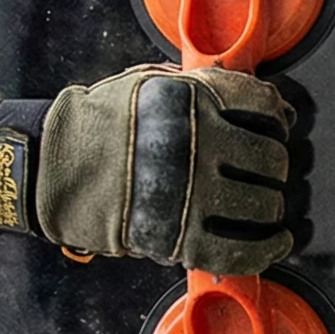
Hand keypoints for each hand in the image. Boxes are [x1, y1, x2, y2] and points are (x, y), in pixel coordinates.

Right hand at [0, 63, 293, 270]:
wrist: (55, 168)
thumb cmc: (101, 125)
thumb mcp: (148, 83)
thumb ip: (196, 85)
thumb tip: (248, 93)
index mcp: (192, 100)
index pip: (261, 103)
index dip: (277, 117)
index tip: (278, 126)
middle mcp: (198, 143)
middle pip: (270, 159)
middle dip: (276, 167)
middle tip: (268, 172)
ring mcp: (192, 193)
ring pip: (263, 204)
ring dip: (273, 207)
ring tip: (268, 207)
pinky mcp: (181, 238)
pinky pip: (242, 250)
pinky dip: (269, 248)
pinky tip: (278, 242)